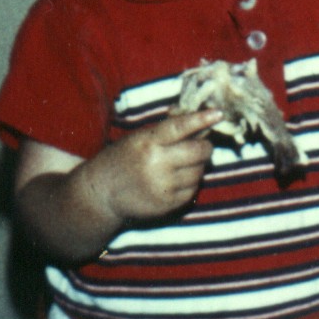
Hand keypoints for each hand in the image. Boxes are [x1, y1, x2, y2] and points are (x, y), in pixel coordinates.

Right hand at [85, 108, 221, 227]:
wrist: (101, 193)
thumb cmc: (123, 159)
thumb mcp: (138, 138)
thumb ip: (166, 130)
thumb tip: (199, 120)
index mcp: (148, 142)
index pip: (180, 127)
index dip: (201, 119)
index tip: (218, 113)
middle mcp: (157, 164)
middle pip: (198, 151)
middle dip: (205, 146)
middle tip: (202, 144)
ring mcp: (163, 186)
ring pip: (199, 171)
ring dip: (197, 165)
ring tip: (181, 164)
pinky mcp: (168, 204)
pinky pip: (193, 189)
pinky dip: (190, 182)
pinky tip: (176, 179)